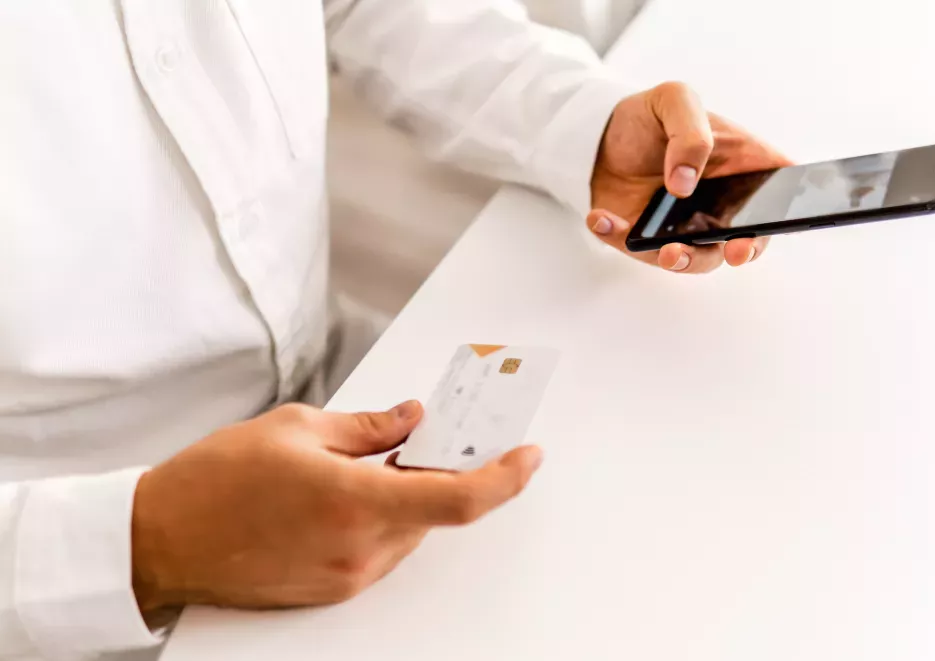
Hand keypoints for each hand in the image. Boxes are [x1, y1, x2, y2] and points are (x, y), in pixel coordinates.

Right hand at [131, 402, 542, 611]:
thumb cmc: (215, 481)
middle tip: (438, 436)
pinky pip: (382, 550)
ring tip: (377, 461)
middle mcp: (359, 548)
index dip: (504, 479)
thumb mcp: (297, 428)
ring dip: (410, 496)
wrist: (161, 541)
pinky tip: (355, 492)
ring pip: (410, 531)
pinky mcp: (332, 590)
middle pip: (435, 512)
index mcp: (354, 501)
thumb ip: (369, 427)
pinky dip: (385, 519)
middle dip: (444, 472)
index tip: (526, 458)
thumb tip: (410, 419)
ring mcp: (347, 576)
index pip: (458, 500)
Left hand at [588, 82, 790, 272]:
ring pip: (693, 258)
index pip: (775, 200)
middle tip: (731, 251)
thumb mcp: (675, 100)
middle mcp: (718, 206)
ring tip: (665, 252)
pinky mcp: (646, 237)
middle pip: (739, 241)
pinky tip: (601, 219)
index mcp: (740, 169)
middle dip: (735, 252)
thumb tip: (684, 183)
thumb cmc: (651, 116)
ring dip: (682, 260)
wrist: (599, 133)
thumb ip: (691, 133)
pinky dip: (618, 238)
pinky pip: (636, 248)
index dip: (777, 221)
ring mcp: (683, 227)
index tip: (761, 230)